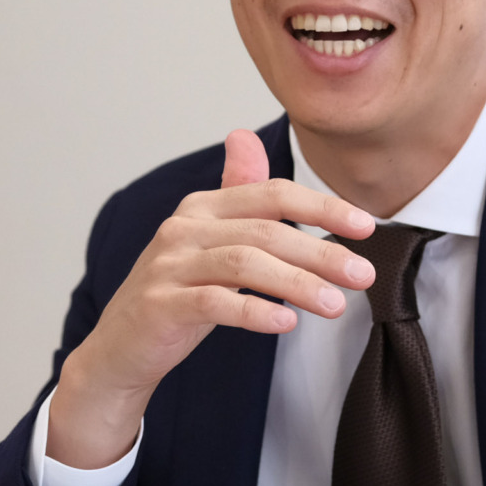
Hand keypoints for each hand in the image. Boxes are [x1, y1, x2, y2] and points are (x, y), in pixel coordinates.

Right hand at [46, 130, 374, 467]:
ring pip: (243, 265)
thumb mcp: (208, 240)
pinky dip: (254, 312)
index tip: (365, 226)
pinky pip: (213, 303)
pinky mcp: (160, 305)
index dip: (321, 207)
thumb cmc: (176, 294)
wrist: (120, 349)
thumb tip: (245, 136)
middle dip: (320, 252)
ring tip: (336, 305)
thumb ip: (234, 193)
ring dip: (296, 284)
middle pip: (264, 231)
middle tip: (363, 274)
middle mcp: (183, 229)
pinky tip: (285, 324)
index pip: (271, 194)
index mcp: (202, 208)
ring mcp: (168, 266)